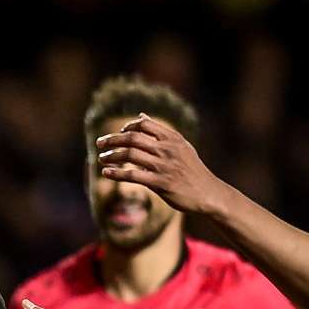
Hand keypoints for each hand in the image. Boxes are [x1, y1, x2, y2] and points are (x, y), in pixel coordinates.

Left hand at [94, 115, 232, 216]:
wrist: (208, 193)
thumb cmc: (192, 170)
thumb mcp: (181, 146)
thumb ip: (161, 132)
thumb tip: (140, 115)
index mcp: (173, 138)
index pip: (144, 124)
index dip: (128, 127)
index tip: (119, 133)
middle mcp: (168, 149)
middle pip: (133, 138)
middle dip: (112, 139)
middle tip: (99, 143)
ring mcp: (164, 166)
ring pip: (130, 155)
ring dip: (112, 155)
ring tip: (101, 158)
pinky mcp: (160, 183)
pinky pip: (133, 175)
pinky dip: (116, 173)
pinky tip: (106, 173)